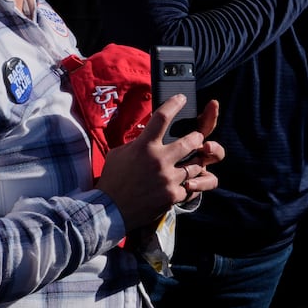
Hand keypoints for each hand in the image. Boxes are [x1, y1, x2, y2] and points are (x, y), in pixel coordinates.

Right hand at [96, 96, 223, 228]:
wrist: (110, 209)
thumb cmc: (113, 179)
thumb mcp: (119, 153)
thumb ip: (137, 144)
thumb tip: (146, 138)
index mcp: (144, 146)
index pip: (162, 117)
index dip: (174, 104)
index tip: (181, 98)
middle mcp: (159, 160)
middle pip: (190, 141)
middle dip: (197, 138)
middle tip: (196, 138)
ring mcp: (168, 178)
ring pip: (195, 165)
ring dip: (195, 162)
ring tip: (192, 162)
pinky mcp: (173, 195)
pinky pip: (191, 187)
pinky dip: (189, 186)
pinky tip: (184, 185)